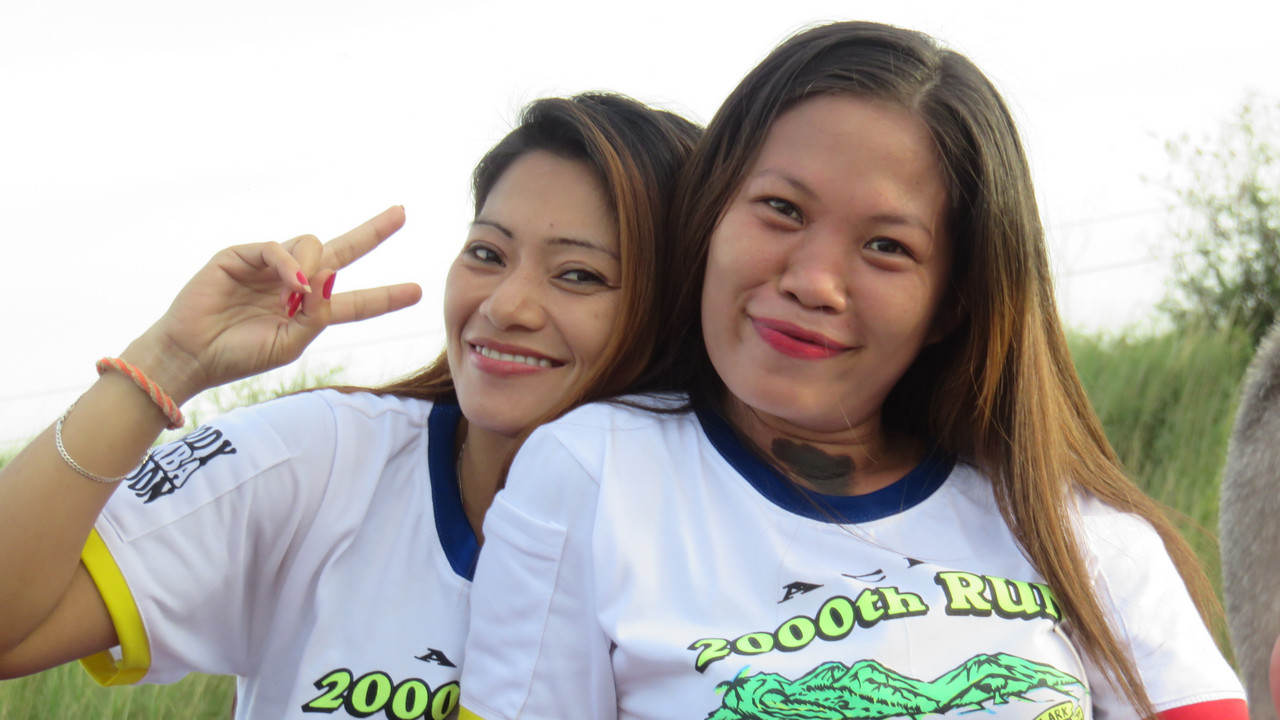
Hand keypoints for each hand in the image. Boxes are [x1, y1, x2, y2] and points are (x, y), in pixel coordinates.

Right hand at [129, 206, 422, 401]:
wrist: (192, 356)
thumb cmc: (239, 355)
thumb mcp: (290, 344)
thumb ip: (317, 316)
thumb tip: (330, 279)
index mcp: (309, 310)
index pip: (355, 300)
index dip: (384, 296)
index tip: (417, 292)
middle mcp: (294, 283)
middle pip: (342, 251)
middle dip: (373, 232)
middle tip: (402, 213)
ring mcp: (269, 267)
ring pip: (311, 244)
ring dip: (314, 267)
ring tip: (298, 295)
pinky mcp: (241, 255)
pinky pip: (277, 247)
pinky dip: (289, 263)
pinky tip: (293, 284)